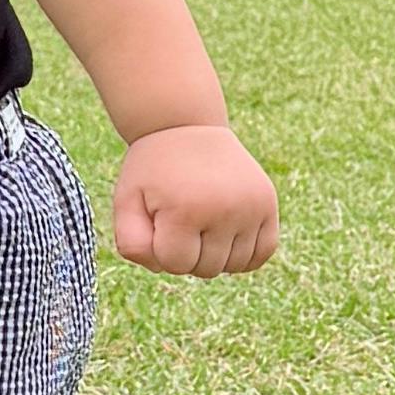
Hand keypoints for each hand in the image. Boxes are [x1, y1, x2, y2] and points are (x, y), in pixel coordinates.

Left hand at [113, 120, 279, 276]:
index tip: (159, 220)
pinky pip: (263, 252)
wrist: (185, 126)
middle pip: (206, 268)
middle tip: (180, 217)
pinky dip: (244, 254)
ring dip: (214, 254)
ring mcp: (251, 207)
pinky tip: (226, 235)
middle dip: (188, 252)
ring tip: (202, 223)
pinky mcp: (268, 203)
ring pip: (233, 265)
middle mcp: (224, 209)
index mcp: (185, 209)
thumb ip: (131, 243)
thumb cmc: (153, 171)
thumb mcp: (127, 200)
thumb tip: (162, 267)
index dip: (162, 248)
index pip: (175, 264)